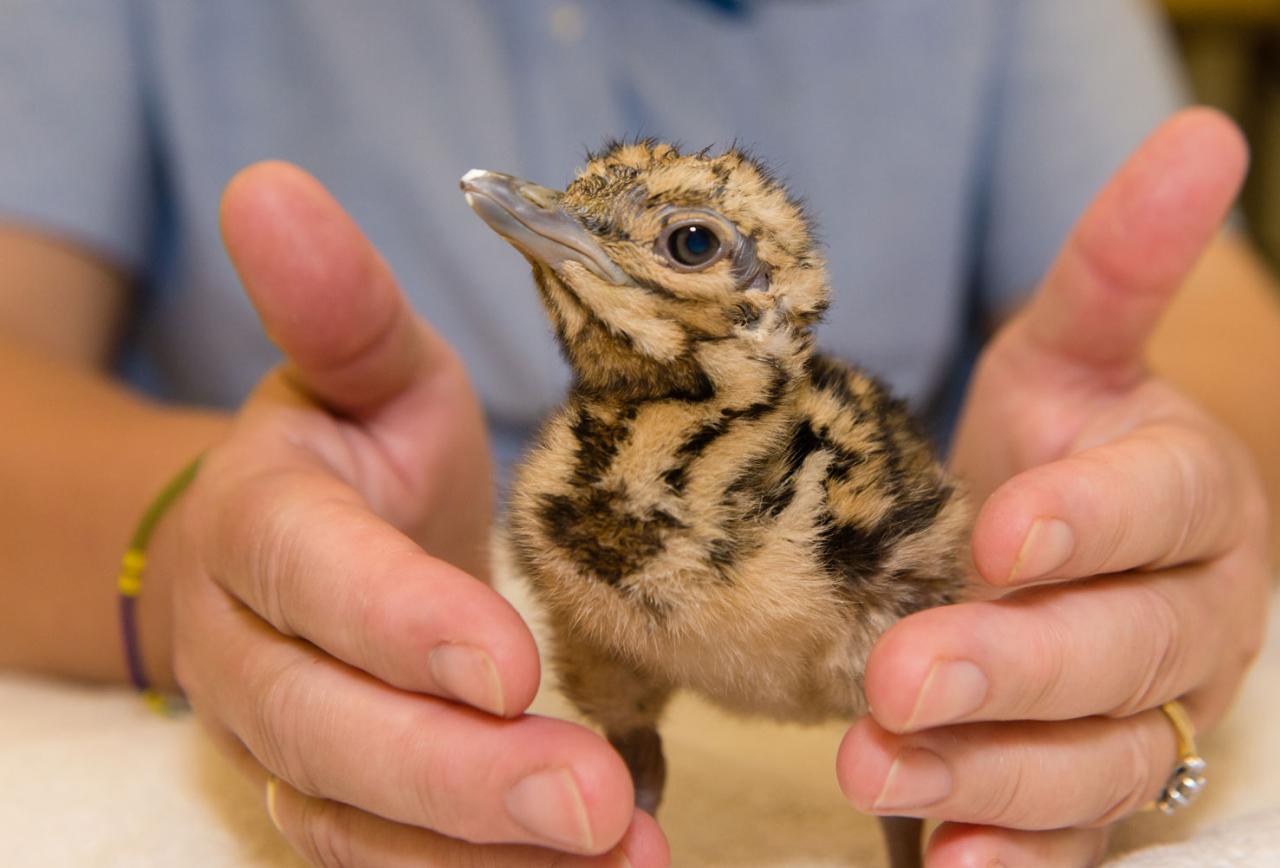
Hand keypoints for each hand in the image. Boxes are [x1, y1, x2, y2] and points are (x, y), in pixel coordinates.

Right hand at [158, 163, 667, 866]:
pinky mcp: (329, 803)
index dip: (397, 620)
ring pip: (356, 821)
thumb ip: (339, 303)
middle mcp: (250, 649)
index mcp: (262, 523)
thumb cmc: (361, 444)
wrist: (318, 541)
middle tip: (595, 801)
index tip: (505, 660)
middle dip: (458, 774)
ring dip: (486, 855)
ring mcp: (282, 742)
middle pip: (326, 728)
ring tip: (627, 859)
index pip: (312, 576)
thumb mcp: (368, 363)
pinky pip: (388, 866)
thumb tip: (269, 188)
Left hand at [837, 109, 1270, 865]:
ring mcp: (1145, 712)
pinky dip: (1015, 853)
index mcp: (1189, 493)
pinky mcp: (1096, 785)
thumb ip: (1116, 266)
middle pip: (1120, 647)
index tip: (1002, 530)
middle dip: (1012, 664)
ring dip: (988, 769)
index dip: (1090, 519)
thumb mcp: (1066, 352)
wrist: (1054, 549)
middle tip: (899, 673)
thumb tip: (1198, 135)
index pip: (1161, 503)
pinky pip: (1071, 833)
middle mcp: (1187, 613)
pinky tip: (950, 863)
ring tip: (875, 765)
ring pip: (1094, 755)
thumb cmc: (1054, 447)